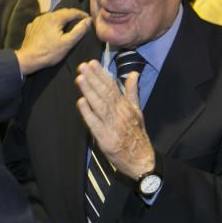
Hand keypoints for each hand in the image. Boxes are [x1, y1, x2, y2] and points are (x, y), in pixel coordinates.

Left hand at [15, 9, 90, 74]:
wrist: (28, 59)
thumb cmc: (49, 53)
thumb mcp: (67, 43)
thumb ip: (79, 31)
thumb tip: (88, 20)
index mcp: (55, 18)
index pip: (72, 11)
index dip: (82, 14)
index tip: (88, 19)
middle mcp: (45, 15)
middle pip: (62, 12)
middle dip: (72, 16)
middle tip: (80, 22)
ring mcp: (37, 20)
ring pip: (53, 16)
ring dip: (61, 19)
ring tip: (67, 25)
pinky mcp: (32, 27)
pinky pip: (44, 21)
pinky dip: (51, 23)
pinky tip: (52, 30)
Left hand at [75, 60, 154, 178]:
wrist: (141, 159)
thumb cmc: (137, 135)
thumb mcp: (137, 111)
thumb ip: (132, 91)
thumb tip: (134, 73)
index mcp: (126, 106)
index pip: (112, 87)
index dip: (102, 74)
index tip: (92, 63)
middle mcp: (119, 114)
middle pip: (105, 93)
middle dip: (93, 78)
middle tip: (83, 66)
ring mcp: (112, 126)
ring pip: (99, 105)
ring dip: (89, 91)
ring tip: (80, 78)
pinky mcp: (105, 138)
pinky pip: (95, 123)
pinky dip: (88, 112)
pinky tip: (80, 102)